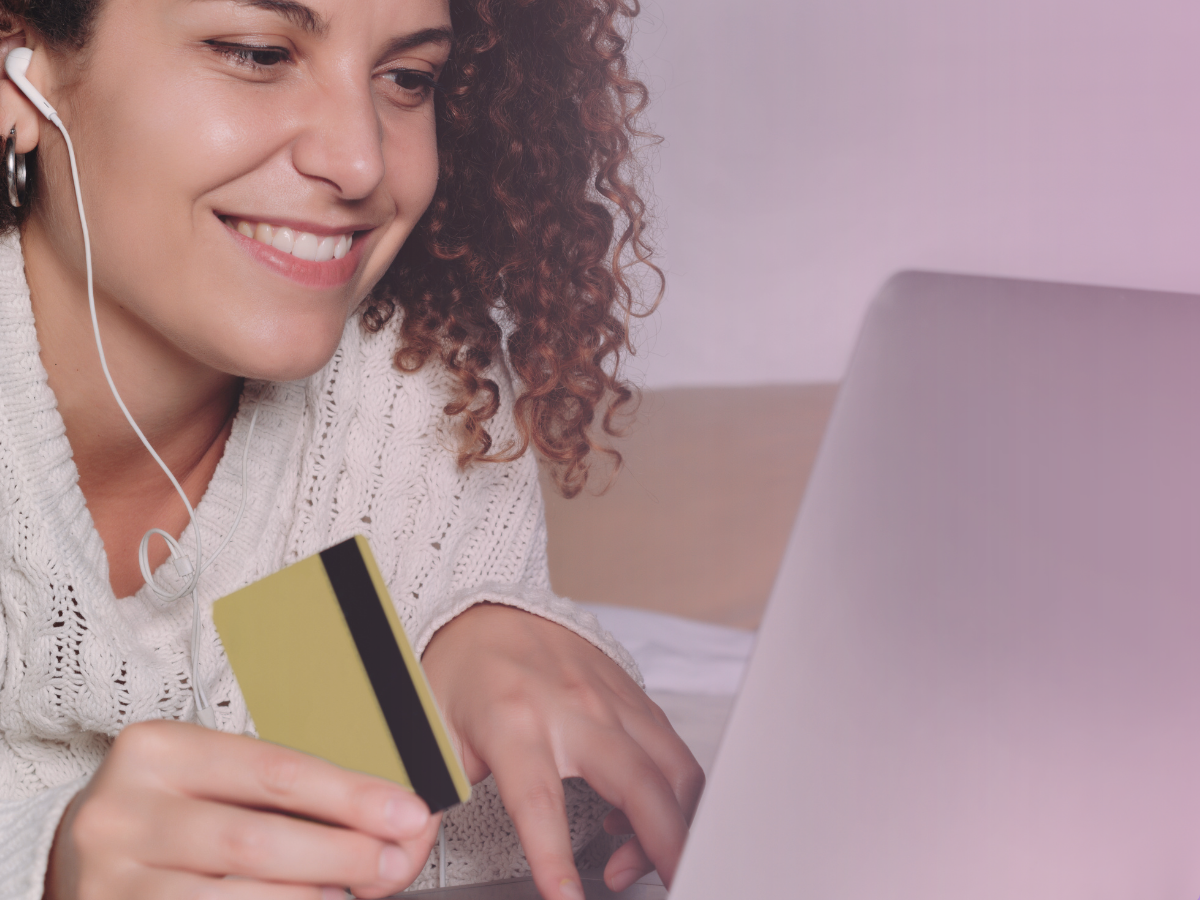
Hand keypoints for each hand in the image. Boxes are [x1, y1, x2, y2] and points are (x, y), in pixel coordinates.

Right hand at [44, 720, 439, 899]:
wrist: (77, 856)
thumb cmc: (173, 810)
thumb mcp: (214, 779)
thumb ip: (288, 791)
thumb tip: (388, 814)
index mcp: (160, 749)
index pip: (275, 770)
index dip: (350, 795)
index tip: (408, 813)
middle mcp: (124, 810)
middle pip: (256, 838)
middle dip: (340, 852)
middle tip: (393, 860)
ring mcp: (111, 877)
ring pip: (232, 896)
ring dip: (308, 898)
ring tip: (351, 892)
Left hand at [422, 603, 704, 899]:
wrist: (485, 610)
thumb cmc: (460, 673)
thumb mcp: (429, 736)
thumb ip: (422, 799)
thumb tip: (396, 857)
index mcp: (513, 721)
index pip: (540, 803)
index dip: (556, 860)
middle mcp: (574, 708)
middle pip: (639, 785)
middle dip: (666, 847)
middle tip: (673, 885)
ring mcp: (611, 700)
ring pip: (674, 768)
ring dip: (675, 825)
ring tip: (639, 861)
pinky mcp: (634, 697)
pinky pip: (674, 751)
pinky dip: (673, 794)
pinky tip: (637, 817)